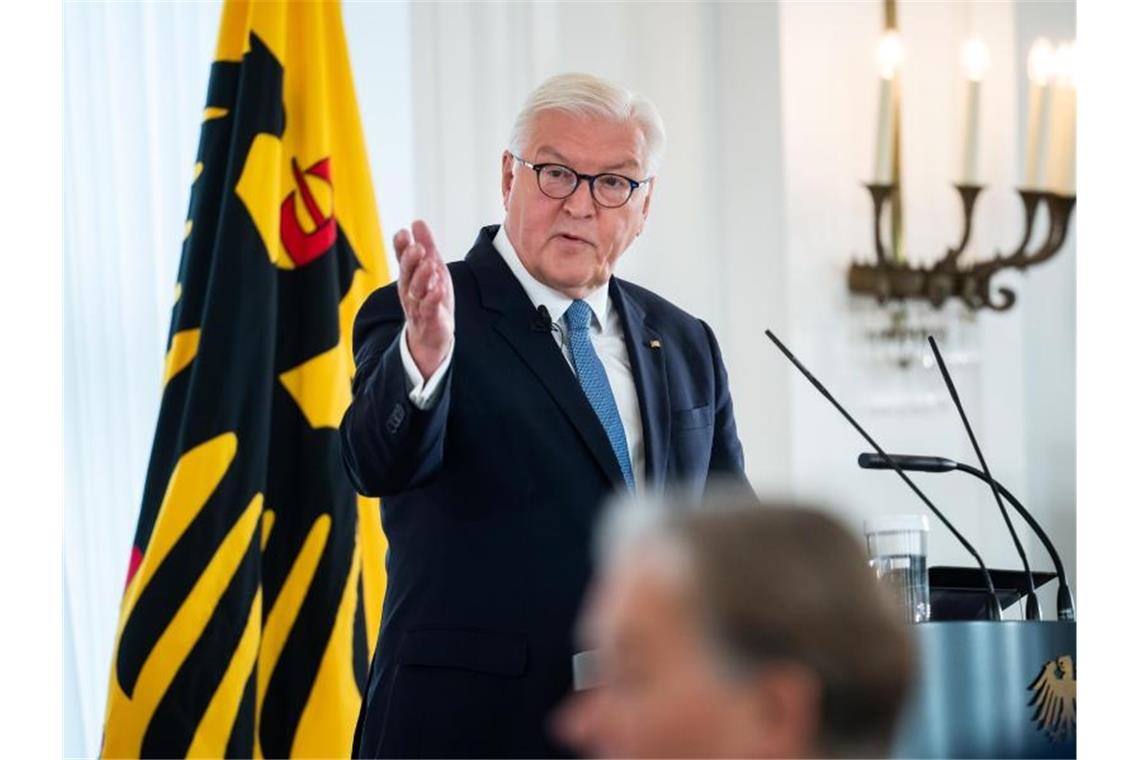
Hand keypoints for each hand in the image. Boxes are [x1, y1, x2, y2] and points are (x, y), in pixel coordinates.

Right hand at [394, 219, 453, 379]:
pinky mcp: (430, 320)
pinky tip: (438, 289)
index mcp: (409, 276)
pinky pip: (429, 309)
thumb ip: (426, 246)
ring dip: (422, 278)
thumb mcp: (431, 269)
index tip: (403, 233)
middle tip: (417, 248)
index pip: (402, 258)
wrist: (430, 338)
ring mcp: (418, 306)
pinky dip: (433, 299)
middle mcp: (410, 290)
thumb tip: (417, 221)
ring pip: (416, 291)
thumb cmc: (430, 299)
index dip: (401, 247)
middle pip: (407, 273)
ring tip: (430, 265)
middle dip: (410, 260)